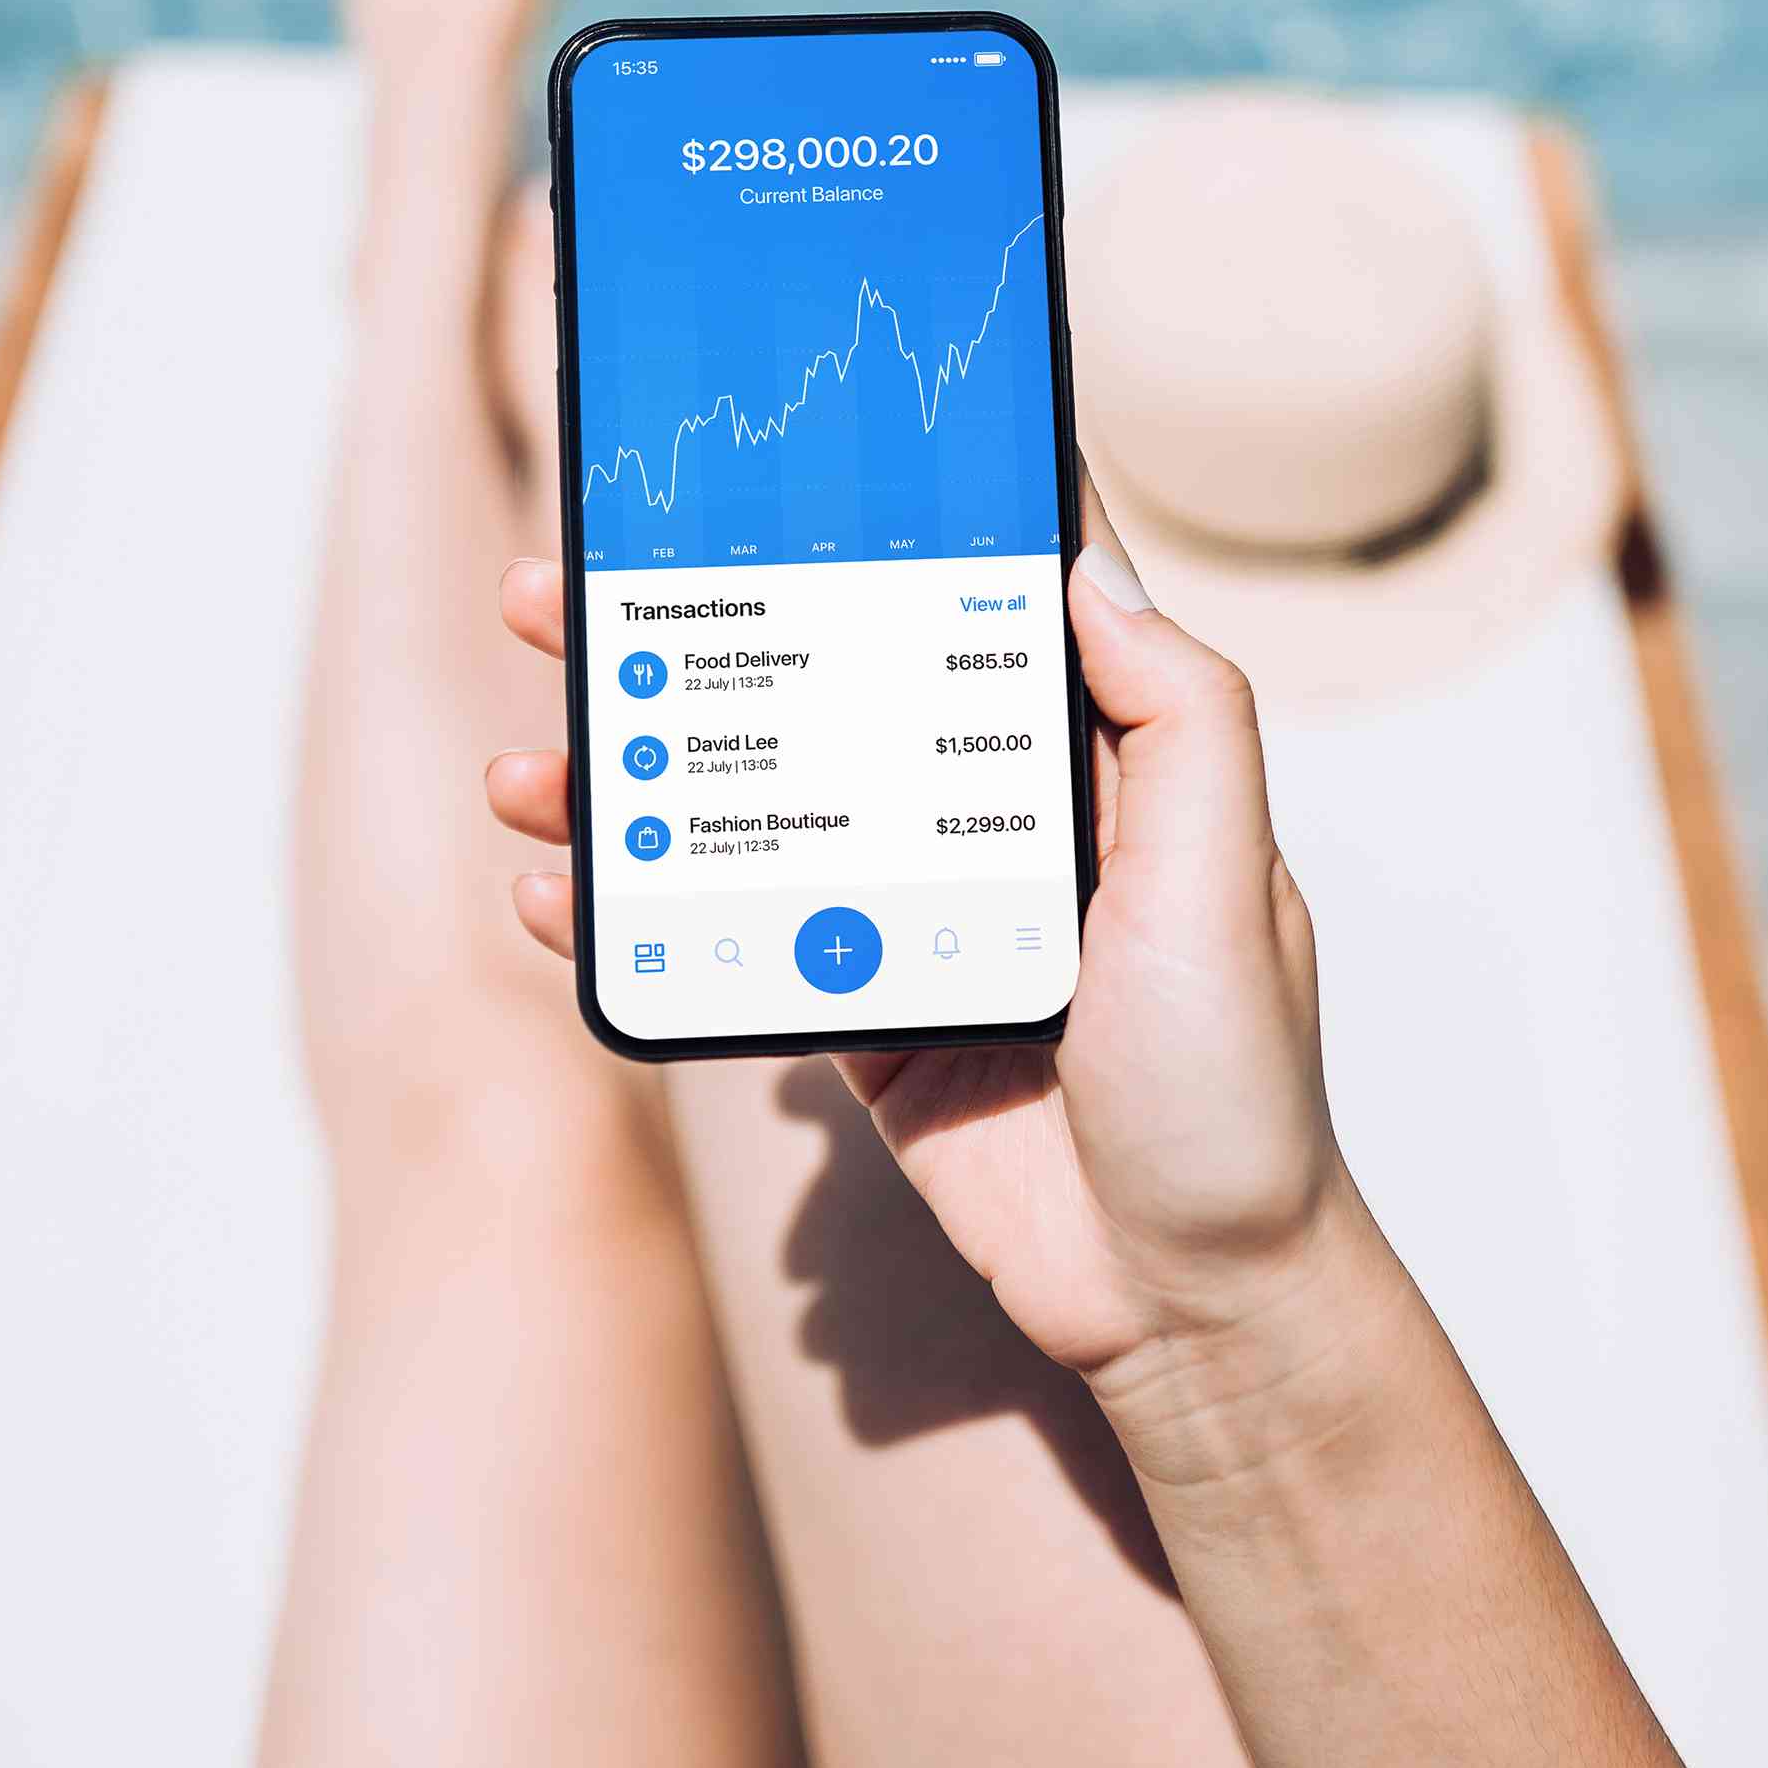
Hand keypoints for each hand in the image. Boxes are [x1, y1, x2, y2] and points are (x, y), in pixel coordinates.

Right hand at [484, 477, 1362, 1378]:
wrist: (1189, 1304)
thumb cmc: (1235, 1089)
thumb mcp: (1225, 878)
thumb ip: (1175, 716)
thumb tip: (1081, 561)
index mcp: (1089, 762)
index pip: (969, 604)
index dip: (874, 527)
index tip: (763, 463)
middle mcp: (990, 821)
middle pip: (816, 690)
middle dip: (686, 638)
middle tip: (560, 594)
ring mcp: (910, 918)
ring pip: (748, 811)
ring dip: (628, 781)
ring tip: (531, 766)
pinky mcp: (856, 1020)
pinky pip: (726, 944)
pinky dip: (634, 917)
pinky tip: (558, 897)